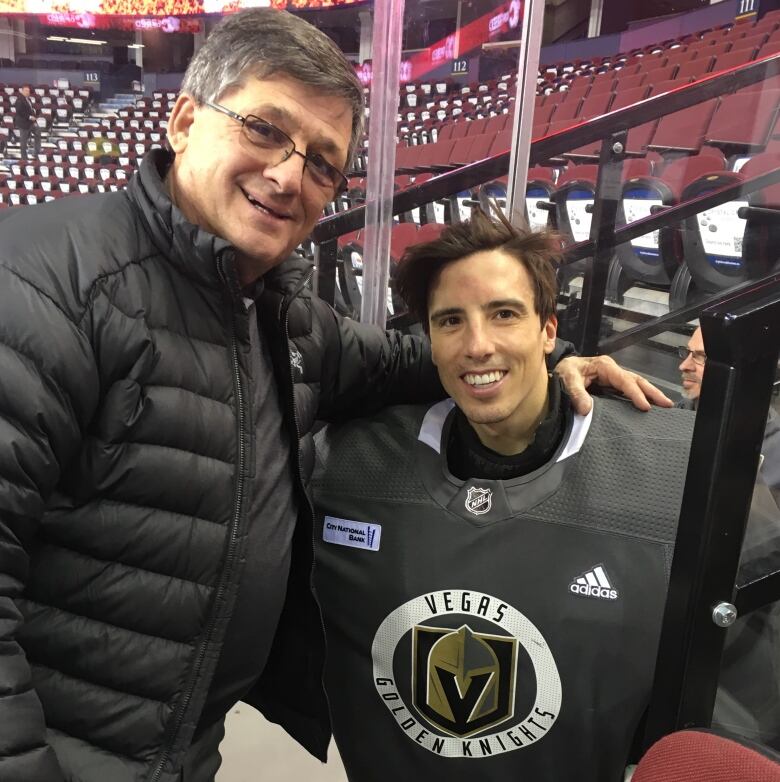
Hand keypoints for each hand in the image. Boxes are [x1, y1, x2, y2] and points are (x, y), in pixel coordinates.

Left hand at [554, 355, 672, 415]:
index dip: (635, 393)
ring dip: (650, 394)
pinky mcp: (611, 385)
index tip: (645, 406)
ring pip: (636, 384)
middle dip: (652, 392)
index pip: (624, 380)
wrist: (558, 370)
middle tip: (667, 404)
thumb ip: (575, 393)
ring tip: (664, 406)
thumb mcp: (566, 379)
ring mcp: (613, 377)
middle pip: (636, 380)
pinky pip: (629, 390)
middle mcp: (612, 370)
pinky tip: (648, 406)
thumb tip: (586, 409)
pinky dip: (640, 397)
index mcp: (604, 366)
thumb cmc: (564, 372)